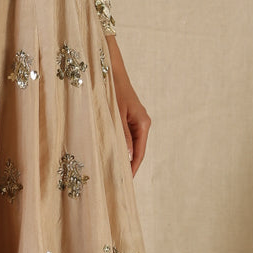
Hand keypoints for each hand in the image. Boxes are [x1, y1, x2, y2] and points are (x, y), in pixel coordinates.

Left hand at [105, 35, 149, 175]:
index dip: (132, 168)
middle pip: (136, 151)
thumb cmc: (112, 89)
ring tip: (112, 172)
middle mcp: (142, 123)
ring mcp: (135, 121)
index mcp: (143, 123)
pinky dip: (119, 147)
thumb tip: (127, 156)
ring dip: (122, 157)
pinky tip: (110, 154)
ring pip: (130, 145)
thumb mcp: (115, 114)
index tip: (125, 182)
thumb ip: (121, 135)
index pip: (139, 153)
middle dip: (127, 165)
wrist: (110, 69)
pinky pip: (125, 137)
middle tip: (117, 182)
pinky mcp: (127, 118)